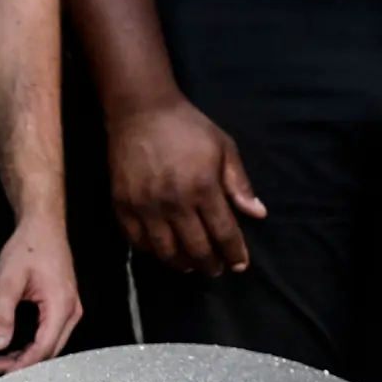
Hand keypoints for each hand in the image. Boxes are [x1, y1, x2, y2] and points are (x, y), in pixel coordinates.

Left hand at [0, 214, 81, 370]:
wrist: (43, 227)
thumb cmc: (28, 248)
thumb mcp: (8, 280)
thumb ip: (1, 313)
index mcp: (61, 306)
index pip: (43, 349)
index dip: (21, 364)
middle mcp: (72, 311)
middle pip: (51, 351)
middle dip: (24, 364)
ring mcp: (72, 309)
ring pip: (52, 344)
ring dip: (29, 355)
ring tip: (3, 359)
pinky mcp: (66, 306)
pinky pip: (53, 333)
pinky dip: (35, 344)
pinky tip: (18, 345)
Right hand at [105, 91, 263, 275]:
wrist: (141, 111)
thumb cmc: (188, 127)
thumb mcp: (224, 147)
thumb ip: (239, 184)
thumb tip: (258, 214)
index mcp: (203, 187)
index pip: (223, 233)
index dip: (234, 253)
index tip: (240, 265)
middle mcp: (174, 202)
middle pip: (196, 248)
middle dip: (210, 265)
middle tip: (216, 269)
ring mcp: (145, 206)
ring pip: (166, 251)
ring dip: (182, 264)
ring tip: (191, 266)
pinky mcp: (123, 205)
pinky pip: (137, 241)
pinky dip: (152, 251)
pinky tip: (163, 250)